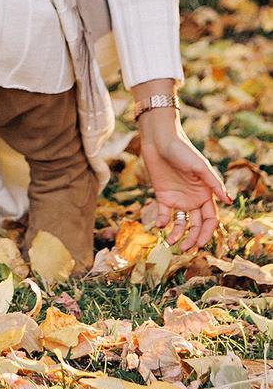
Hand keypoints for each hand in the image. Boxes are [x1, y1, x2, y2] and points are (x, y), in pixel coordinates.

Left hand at [138, 109, 227, 253]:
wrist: (159, 139)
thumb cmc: (182, 150)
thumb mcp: (200, 166)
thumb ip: (214, 184)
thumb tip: (229, 201)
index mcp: (205, 194)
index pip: (210, 220)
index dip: (206, 233)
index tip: (199, 243)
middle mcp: (193, 199)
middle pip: (196, 225)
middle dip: (192, 239)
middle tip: (185, 249)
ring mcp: (178, 198)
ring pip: (181, 223)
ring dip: (177, 234)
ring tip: (170, 242)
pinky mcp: (162, 195)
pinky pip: (164, 214)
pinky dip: (162, 222)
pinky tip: (159, 226)